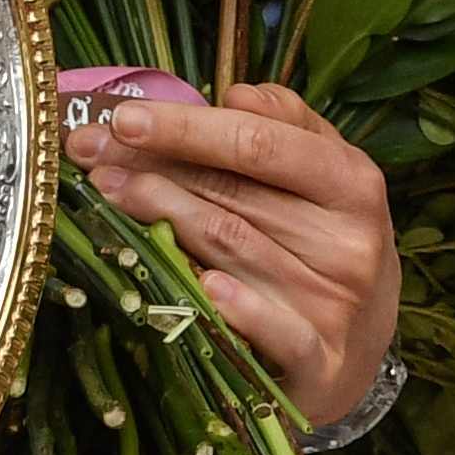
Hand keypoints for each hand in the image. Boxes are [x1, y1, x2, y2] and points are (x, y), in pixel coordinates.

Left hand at [70, 83, 401, 429]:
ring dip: (162, 221)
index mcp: (352, 184)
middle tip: (91, 155)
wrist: (363, 346)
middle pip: (235, 196)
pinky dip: (237, 307)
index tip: (125, 118)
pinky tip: (199, 285)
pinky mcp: (322, 361)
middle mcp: (349, 242)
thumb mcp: (325, 177)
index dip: (189, 129)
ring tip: (108, 194)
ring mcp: (335, 303)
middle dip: (155, 169)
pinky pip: (276, 331)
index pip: (261, 144)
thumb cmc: (328, 244)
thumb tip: (237, 93)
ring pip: (234, 251)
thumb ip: (287, 127)